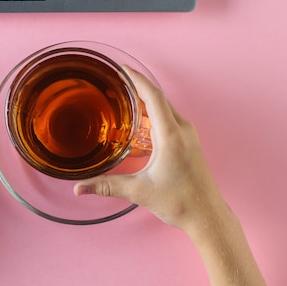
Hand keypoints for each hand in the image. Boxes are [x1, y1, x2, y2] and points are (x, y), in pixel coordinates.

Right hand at [73, 66, 225, 233]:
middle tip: (116, 80)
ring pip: (165, 107)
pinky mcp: (188, 143)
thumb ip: (106, 186)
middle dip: (137, 86)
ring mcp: (188, 136)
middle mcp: (182, 130)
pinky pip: (169, 118)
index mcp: (171, 136)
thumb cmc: (180, 203)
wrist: (208, 217)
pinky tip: (139, 121)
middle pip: (158, 98)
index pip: (153, 97)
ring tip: (124, 96)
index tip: (121, 68)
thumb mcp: (139, 191)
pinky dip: (153, 112)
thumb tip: (78, 187)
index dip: (136, 79)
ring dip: (145, 99)